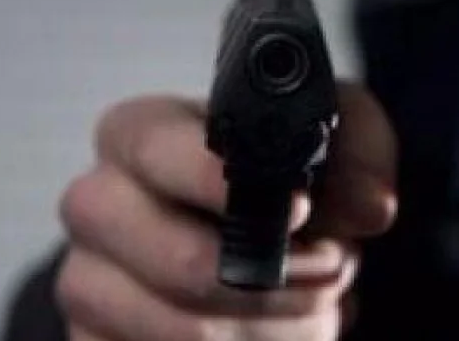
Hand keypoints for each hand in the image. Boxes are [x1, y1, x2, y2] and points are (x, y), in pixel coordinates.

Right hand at [55, 82, 396, 340]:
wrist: (250, 255)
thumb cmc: (280, 186)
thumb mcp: (330, 144)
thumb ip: (360, 152)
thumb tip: (371, 206)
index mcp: (138, 137)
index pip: (151, 145)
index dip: (221, 180)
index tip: (299, 206)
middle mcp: (99, 205)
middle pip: (178, 258)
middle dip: (274, 279)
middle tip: (327, 270)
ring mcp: (87, 282)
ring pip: (183, 328)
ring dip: (270, 326)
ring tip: (308, 306)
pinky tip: (263, 338)